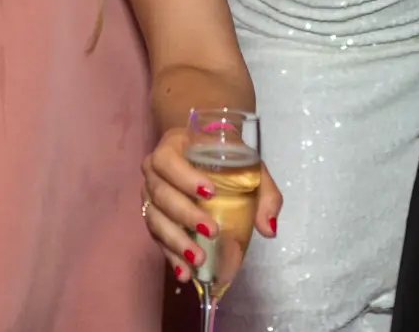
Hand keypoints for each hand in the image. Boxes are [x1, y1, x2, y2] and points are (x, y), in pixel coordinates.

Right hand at [143, 127, 281, 286]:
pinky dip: (170, 256)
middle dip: (185, 215)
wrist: (203, 153)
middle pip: (161, 194)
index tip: (210, 193)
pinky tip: (184, 273)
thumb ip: (264, 192)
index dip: (184, 178)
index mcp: (173, 146)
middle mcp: (154, 171)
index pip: (168, 161)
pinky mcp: (153, 217)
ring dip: (176, 241)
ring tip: (199, 260)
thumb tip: (268, 228)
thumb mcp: (248, 163)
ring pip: (155, 218)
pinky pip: (156, 237)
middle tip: (212, 231)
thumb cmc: (224, 155)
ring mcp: (150, 195)